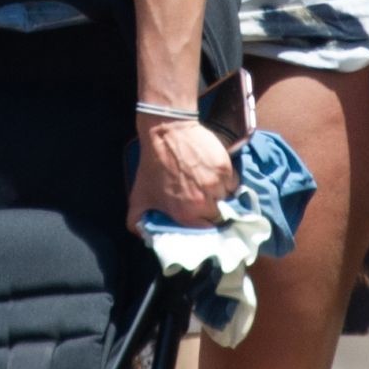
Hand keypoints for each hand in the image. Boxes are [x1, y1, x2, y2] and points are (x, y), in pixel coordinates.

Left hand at [126, 117, 235, 234]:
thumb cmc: (152, 165)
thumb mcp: (138, 196)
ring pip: (227, 198)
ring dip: (219, 194)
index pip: (206, 230)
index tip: (201, 217)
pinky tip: (212, 173)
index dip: (204, 224)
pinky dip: (226, 180)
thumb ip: (136, 221)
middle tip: (203, 198)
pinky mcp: (225, 169)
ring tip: (206, 183)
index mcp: (186, 214)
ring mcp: (217, 185)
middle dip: (212, 209)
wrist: (166, 132)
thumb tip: (143, 236)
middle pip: (218, 215)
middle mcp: (204, 203)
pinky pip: (233, 182)